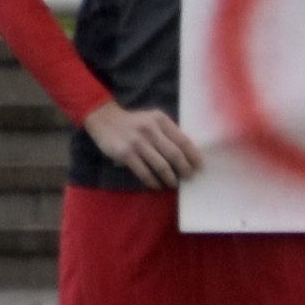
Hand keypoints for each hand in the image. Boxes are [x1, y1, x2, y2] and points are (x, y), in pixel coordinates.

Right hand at [83, 102, 201, 188]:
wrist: (104, 119)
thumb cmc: (134, 123)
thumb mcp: (153, 120)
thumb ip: (168, 132)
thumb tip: (188, 153)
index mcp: (161, 120)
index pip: (183, 140)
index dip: (193, 155)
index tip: (199, 166)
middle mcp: (150, 130)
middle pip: (174, 154)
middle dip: (184, 168)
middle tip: (189, 177)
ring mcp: (137, 142)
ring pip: (160, 165)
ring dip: (170, 178)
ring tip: (173, 184)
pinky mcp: (125, 153)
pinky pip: (143, 172)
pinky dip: (153, 181)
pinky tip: (157, 185)